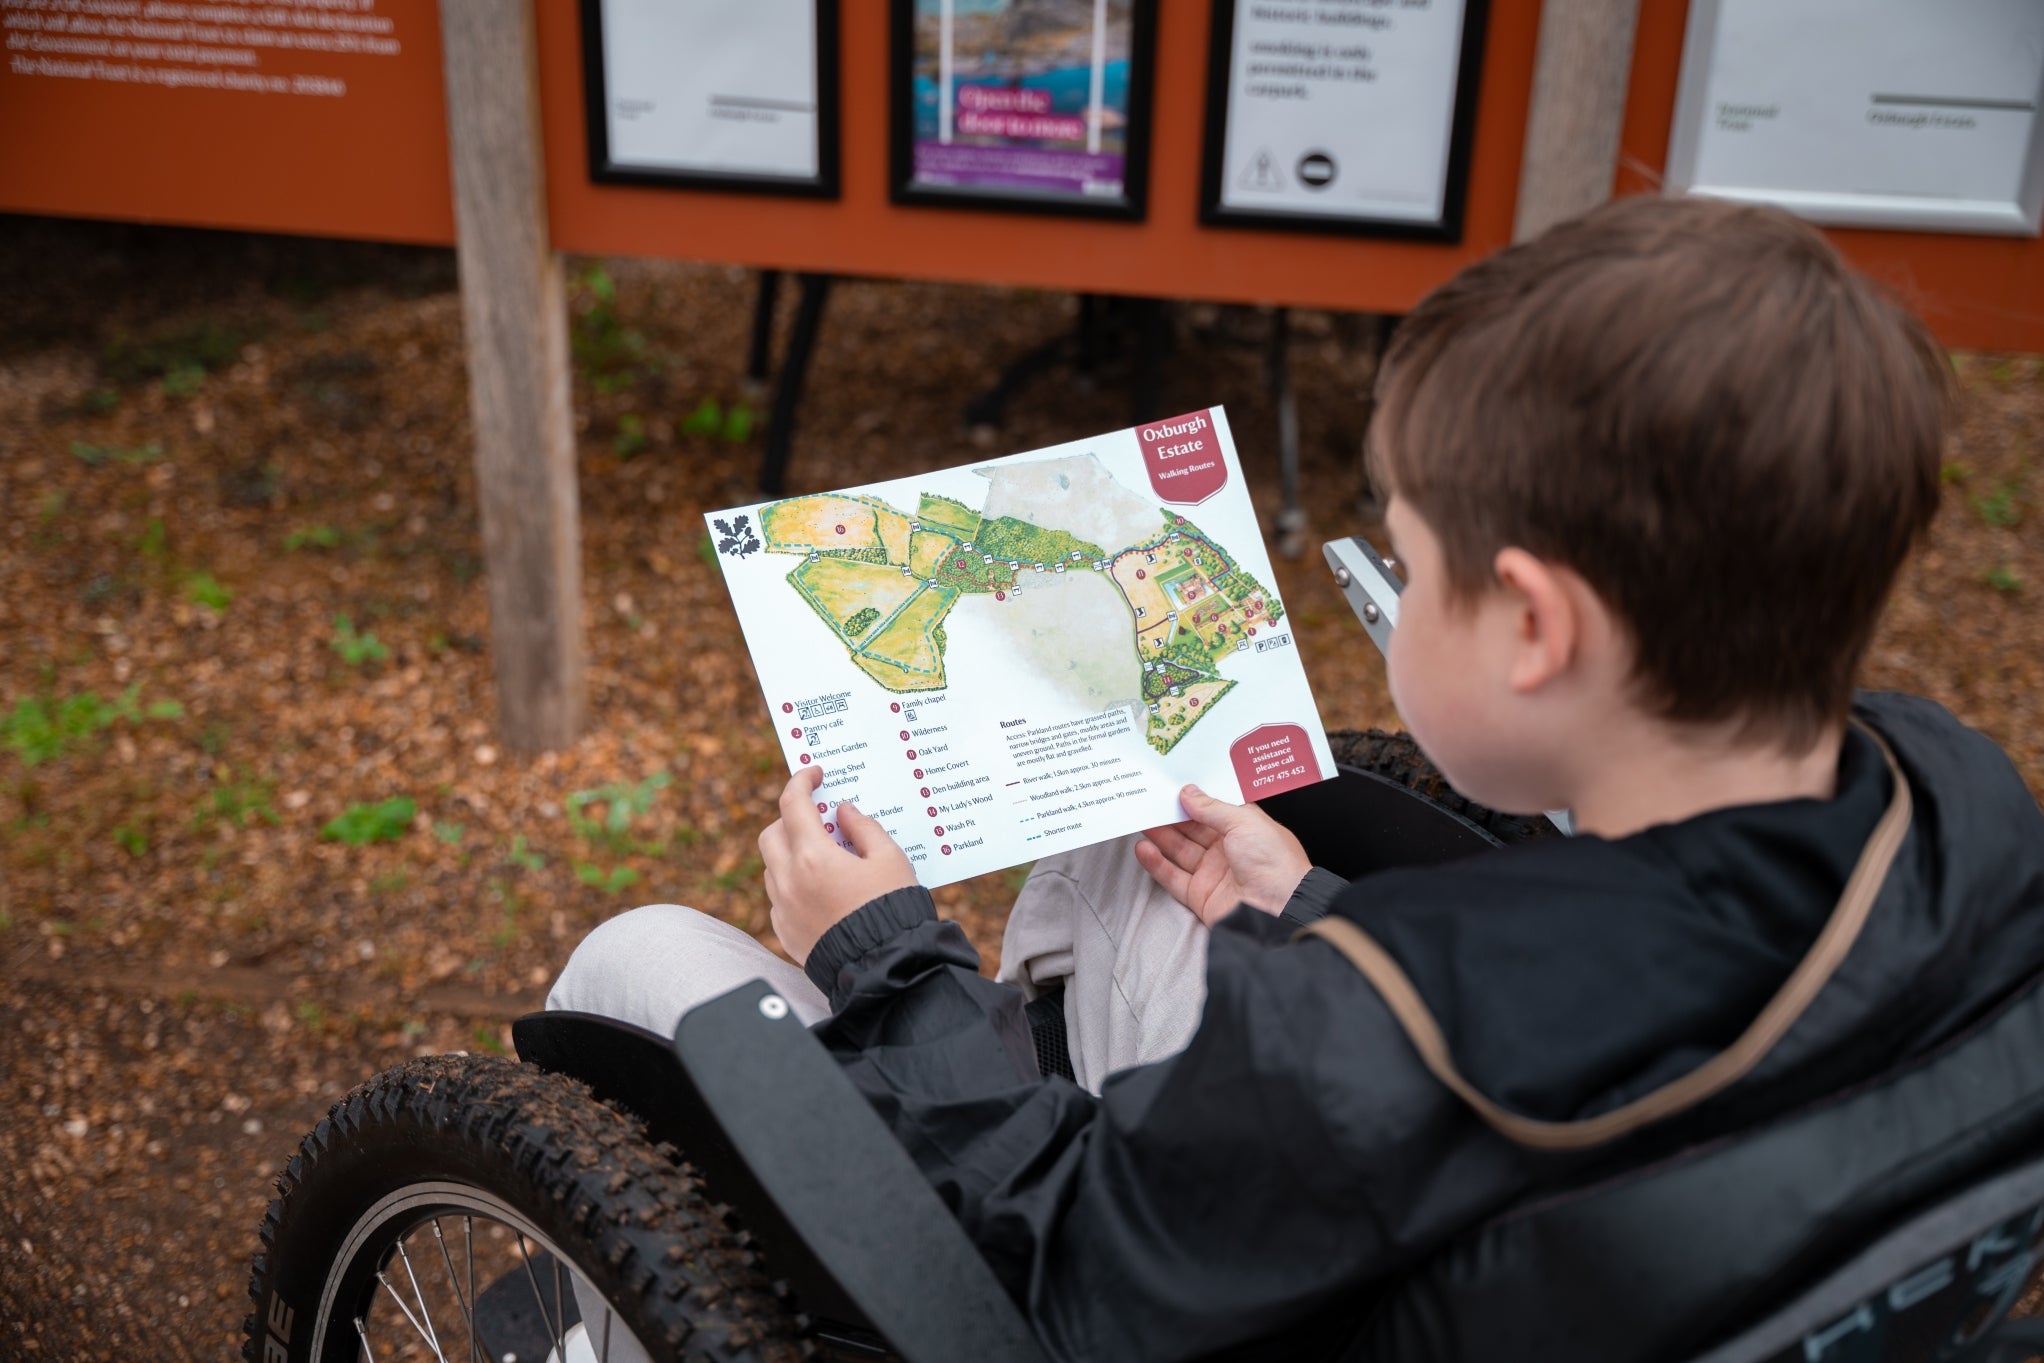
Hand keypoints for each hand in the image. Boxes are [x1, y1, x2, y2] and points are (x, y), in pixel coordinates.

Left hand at [758, 766, 918, 964]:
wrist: (885, 968)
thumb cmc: (892, 909)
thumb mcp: (890, 858)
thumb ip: (863, 827)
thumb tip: (842, 811)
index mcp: (813, 857)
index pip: (794, 804)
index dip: (802, 781)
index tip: (814, 773)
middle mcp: (789, 881)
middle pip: (772, 833)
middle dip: (791, 819)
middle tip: (818, 818)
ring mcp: (783, 909)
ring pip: (773, 867)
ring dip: (791, 853)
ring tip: (825, 856)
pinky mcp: (785, 932)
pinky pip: (780, 898)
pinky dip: (794, 884)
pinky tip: (821, 890)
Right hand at [1134, 784, 1310, 927]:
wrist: (1280, 910)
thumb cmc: (1275, 863)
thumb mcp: (1244, 822)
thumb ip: (1212, 808)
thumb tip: (1189, 793)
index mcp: (1244, 829)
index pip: (1213, 810)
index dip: (1193, 799)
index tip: (1170, 787)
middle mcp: (1228, 850)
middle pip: (1192, 830)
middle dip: (1170, 816)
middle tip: (1148, 801)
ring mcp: (1213, 873)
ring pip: (1179, 851)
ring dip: (1159, 836)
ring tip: (1140, 820)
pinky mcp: (1200, 896)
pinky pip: (1173, 877)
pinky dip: (1157, 864)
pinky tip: (1144, 849)